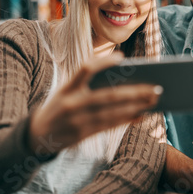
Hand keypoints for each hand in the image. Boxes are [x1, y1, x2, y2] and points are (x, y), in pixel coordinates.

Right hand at [28, 52, 160, 154]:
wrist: (35, 135)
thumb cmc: (59, 106)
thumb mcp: (66, 91)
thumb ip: (88, 85)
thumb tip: (124, 81)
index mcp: (67, 87)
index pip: (85, 69)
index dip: (103, 62)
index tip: (122, 58)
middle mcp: (72, 103)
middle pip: (109, 95)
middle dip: (135, 92)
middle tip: (157, 87)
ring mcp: (78, 120)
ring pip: (114, 112)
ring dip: (137, 106)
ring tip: (154, 100)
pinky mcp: (83, 134)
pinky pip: (110, 125)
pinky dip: (128, 119)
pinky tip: (142, 114)